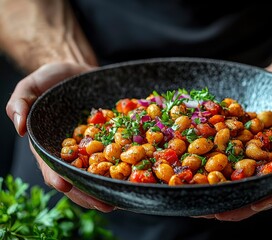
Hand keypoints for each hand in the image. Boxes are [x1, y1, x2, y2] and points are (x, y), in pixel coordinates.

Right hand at [6, 62, 114, 211]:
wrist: (77, 73)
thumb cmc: (51, 81)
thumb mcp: (31, 86)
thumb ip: (20, 102)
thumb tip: (19, 127)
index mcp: (48, 144)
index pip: (50, 165)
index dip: (56, 176)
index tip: (64, 184)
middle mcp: (69, 151)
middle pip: (76, 177)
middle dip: (87, 193)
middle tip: (103, 204)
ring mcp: (89, 147)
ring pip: (95, 173)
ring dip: (105, 188)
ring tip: (118, 200)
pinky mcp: (107, 140)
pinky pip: (113, 156)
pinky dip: (121, 169)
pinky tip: (131, 179)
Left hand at [210, 62, 271, 220]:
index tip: (255, 204)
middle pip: (262, 186)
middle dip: (241, 202)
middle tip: (218, 213)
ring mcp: (260, 152)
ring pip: (242, 177)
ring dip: (223, 191)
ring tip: (200, 202)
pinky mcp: (244, 141)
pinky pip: (228, 156)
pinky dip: (213, 166)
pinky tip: (195, 172)